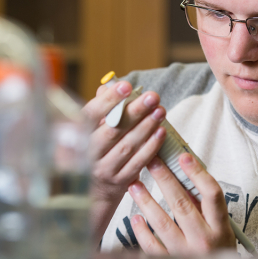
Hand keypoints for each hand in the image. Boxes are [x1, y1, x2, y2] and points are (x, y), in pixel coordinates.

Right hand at [82, 81, 166, 241]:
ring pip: (127, 146)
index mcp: (77, 137)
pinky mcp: (121, 182)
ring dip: (146, 127)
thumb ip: (100, 108)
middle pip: (113, 130)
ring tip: (160, 111)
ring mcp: (104, 170)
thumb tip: (109, 86)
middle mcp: (88, 154)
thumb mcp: (90, 129)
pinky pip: (138, 162)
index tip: (125, 86)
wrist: (91, 191)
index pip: (90, 115)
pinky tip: (161, 131)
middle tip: (152, 96)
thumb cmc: (93, 149)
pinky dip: (151, 146)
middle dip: (135, 111)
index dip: (108, 100)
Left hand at [128, 153, 235, 255]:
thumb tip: (183, 175)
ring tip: (135, 185)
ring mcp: (186, 252)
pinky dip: (142, 232)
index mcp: (219, 226)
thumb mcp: (219, 225)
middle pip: (182, 204)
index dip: (197, 174)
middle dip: (165, 179)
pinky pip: (152, 246)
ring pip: (163, 223)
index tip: (184, 157)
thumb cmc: (216, 246)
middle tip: (152, 162)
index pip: (211, 194)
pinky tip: (135, 218)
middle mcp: (204, 239)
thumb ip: (203, 203)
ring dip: (146, 202)